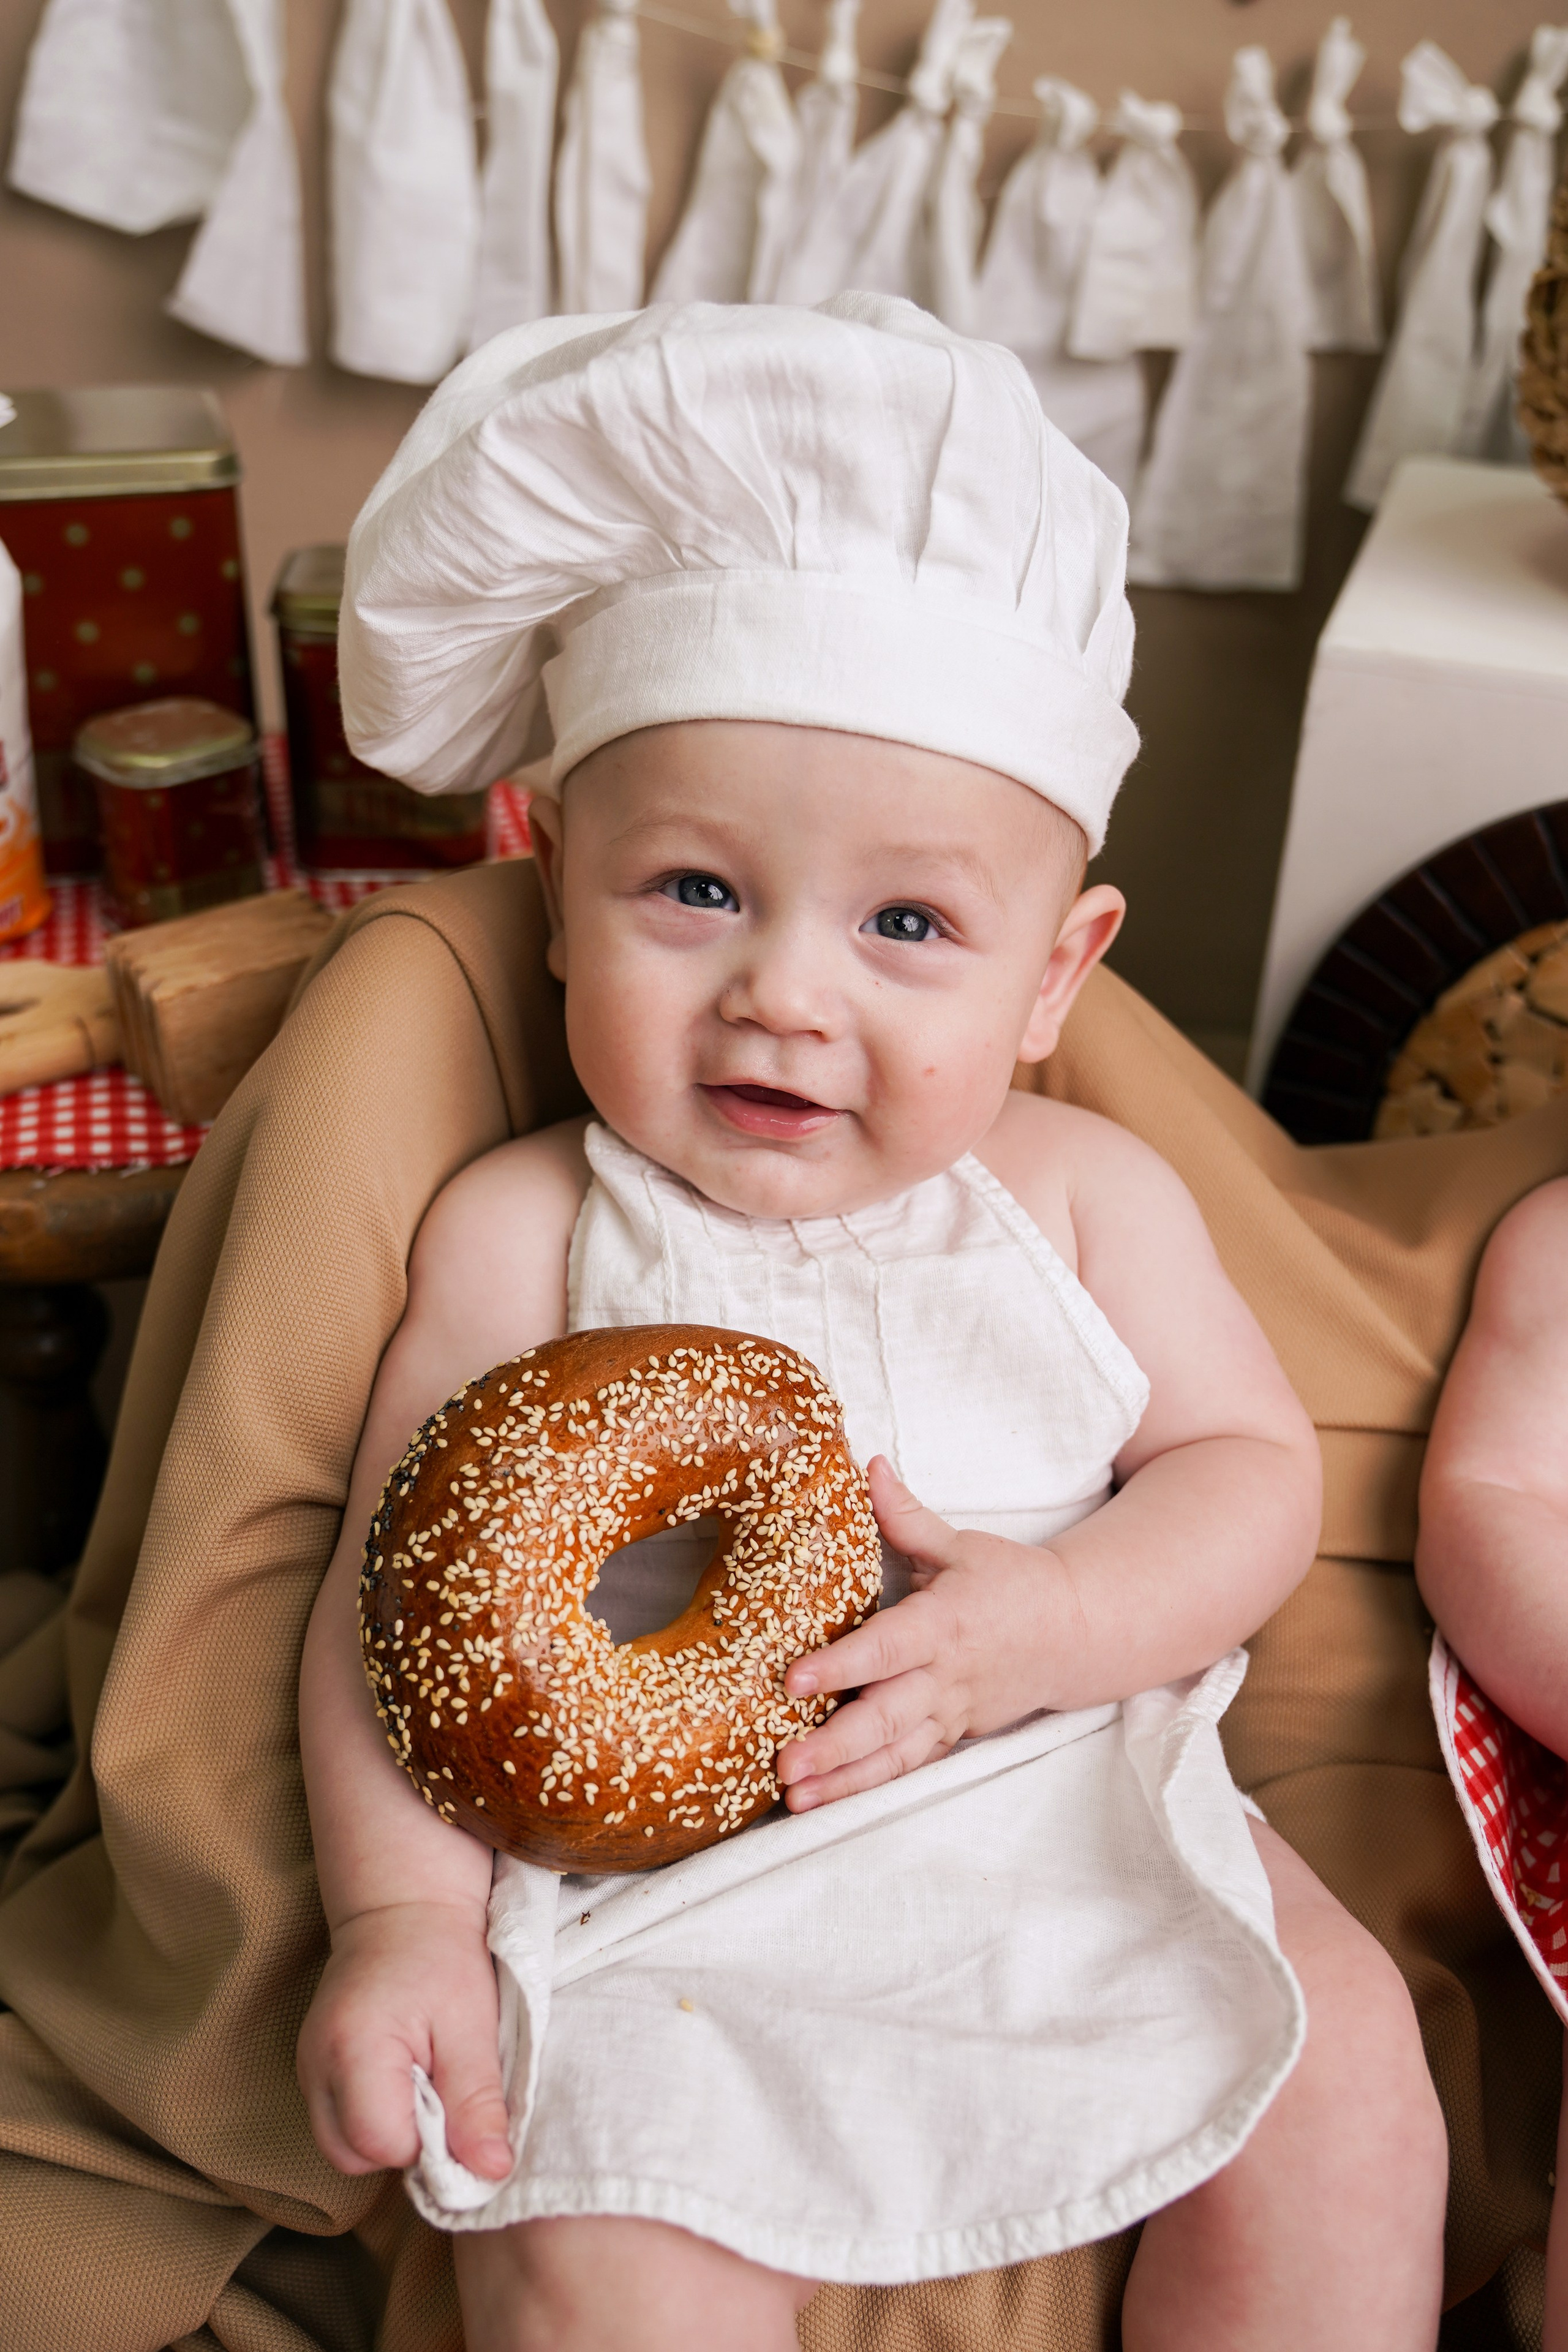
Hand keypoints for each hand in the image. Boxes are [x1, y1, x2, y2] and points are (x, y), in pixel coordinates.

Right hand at [297, 1898, 512, 2181]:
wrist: (404, 1906)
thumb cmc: (443, 1955)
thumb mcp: (473, 2024)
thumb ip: (477, 2102)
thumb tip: (489, 2172)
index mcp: (352, 2050)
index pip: (382, 2144)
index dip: (429, 2140)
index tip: (456, 2099)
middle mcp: (315, 2065)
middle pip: (352, 2156)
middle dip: (404, 2143)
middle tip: (440, 2088)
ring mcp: (307, 2066)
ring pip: (342, 2145)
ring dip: (388, 2132)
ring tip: (423, 2078)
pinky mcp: (313, 2067)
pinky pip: (339, 2120)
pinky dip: (374, 2115)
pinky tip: (403, 2076)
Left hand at [775, 1457, 1076, 1811]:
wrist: (1076, 1633)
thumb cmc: (1013, 1583)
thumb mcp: (962, 1545)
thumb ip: (906, 1514)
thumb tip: (868, 1465)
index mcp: (943, 1625)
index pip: (885, 1648)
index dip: (840, 1666)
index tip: (793, 1680)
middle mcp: (945, 1677)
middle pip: (885, 1718)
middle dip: (833, 1745)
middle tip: (785, 1765)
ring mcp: (950, 1713)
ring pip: (895, 1755)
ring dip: (845, 1780)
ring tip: (796, 1798)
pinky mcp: (954, 1735)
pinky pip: (909, 1766)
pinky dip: (870, 1786)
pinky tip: (828, 1800)